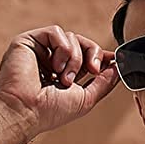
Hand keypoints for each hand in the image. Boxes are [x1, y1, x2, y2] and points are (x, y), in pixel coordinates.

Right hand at [0, 25, 119, 136]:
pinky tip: (54, 66)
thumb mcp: (86, 99)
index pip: (86, 57)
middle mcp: (52, 61)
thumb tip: (119, 67)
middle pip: (83, 43)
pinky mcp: (29, 41)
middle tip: (92, 70)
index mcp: (64, 75)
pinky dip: (62, 48)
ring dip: (74, 59)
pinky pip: (56, 31)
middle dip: (92, 55)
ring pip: (71, 37)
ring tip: (63, 78)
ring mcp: (41, 51)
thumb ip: (103, 83)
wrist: (25, 110)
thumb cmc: (50, 111)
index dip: (101, 56)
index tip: (116, 59)